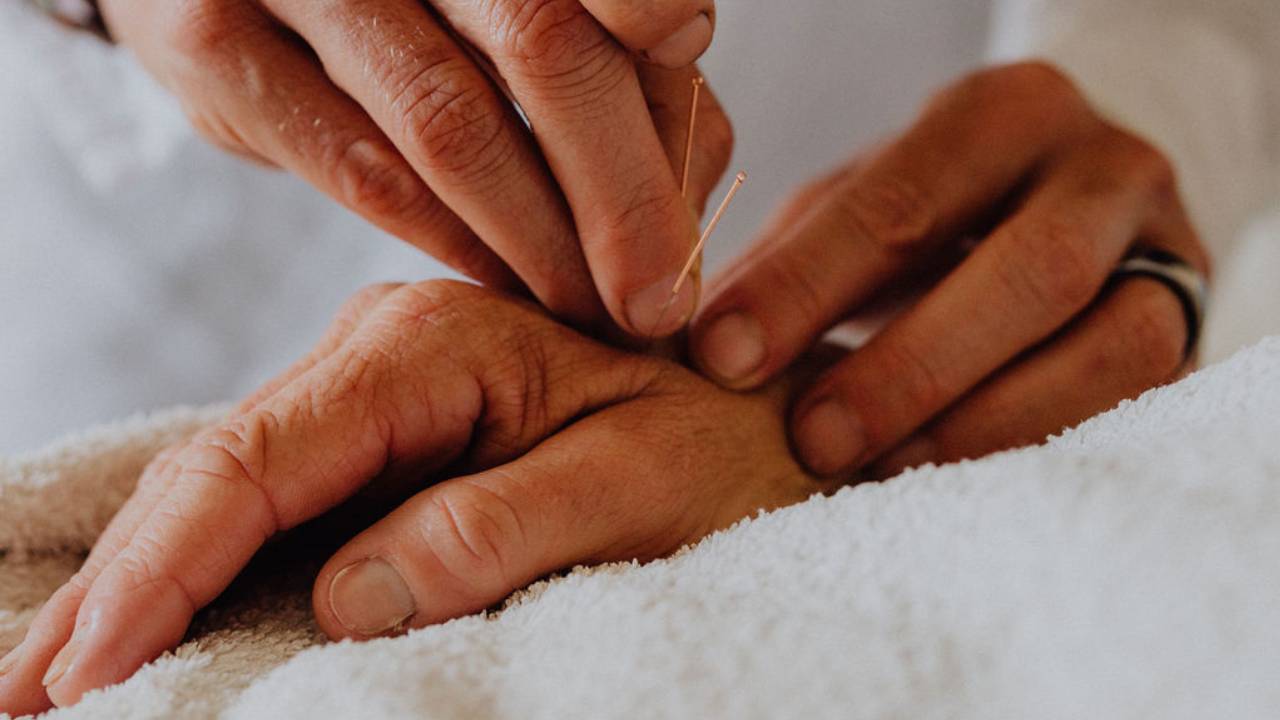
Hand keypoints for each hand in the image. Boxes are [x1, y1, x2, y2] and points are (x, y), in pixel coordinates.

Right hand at [0, 281, 831, 712]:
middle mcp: (388, 352)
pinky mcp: (387, 435)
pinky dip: (207, 566)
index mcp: (438, 345)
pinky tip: (155, 618)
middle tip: (34, 694)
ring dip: (148, 579)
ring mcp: (379, 393)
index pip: (266, 455)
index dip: (169, 564)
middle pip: (221, 466)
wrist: (763, 418)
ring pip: (232, 484)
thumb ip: (496, 527)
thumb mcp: (635, 485)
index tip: (99, 666)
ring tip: (64, 673)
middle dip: (127, 582)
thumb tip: (346, 597)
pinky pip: (275, 497)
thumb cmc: (721, 450)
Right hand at [98, 0, 730, 336]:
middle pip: (544, 47)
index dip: (666, 66)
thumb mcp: (512, 16)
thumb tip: (698, 181)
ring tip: (590, 314)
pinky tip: (494, 286)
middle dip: (620, 196)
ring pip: (452, 119)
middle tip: (658, 304)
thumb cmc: (406, 6)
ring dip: (536, 240)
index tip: (694, 172)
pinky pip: (354, 165)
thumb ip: (615, 69)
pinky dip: (442, 239)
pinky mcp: (214, 42)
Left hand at [688, 62, 1209, 477]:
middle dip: (908, 368)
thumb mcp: (865, 202)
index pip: (901, 201)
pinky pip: (1134, 402)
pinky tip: (949, 478)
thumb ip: (797, 258)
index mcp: (1002, 115)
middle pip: (1027, 271)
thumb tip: (704, 346)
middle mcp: (1102, 168)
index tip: (723, 357)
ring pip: (1107, 348)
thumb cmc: (941, 206)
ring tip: (879, 474)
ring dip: (983, 424)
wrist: (1075, 197)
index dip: (807, 285)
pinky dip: (1034, 444)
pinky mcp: (1185, 329)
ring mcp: (1164, 250)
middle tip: (811, 440)